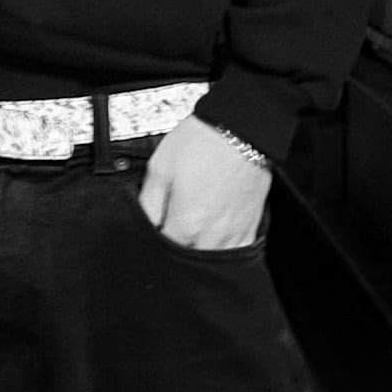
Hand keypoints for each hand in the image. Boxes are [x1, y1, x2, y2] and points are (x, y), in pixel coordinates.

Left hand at [139, 114, 270, 251]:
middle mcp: (211, 236)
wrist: (242, 128)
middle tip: (171, 230)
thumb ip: (147, 202)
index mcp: (186, 223)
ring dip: (198, 253)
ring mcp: (233, 234)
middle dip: (175, 252)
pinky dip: (222, 251)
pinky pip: (235, 254)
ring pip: (210, 262)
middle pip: (186, 261)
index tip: (153, 230)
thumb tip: (141, 224)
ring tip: (192, 233)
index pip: (161, 251)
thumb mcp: (160, 167)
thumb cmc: (203, 141)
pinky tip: (213, 238)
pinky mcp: (250, 228)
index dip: (153, 242)